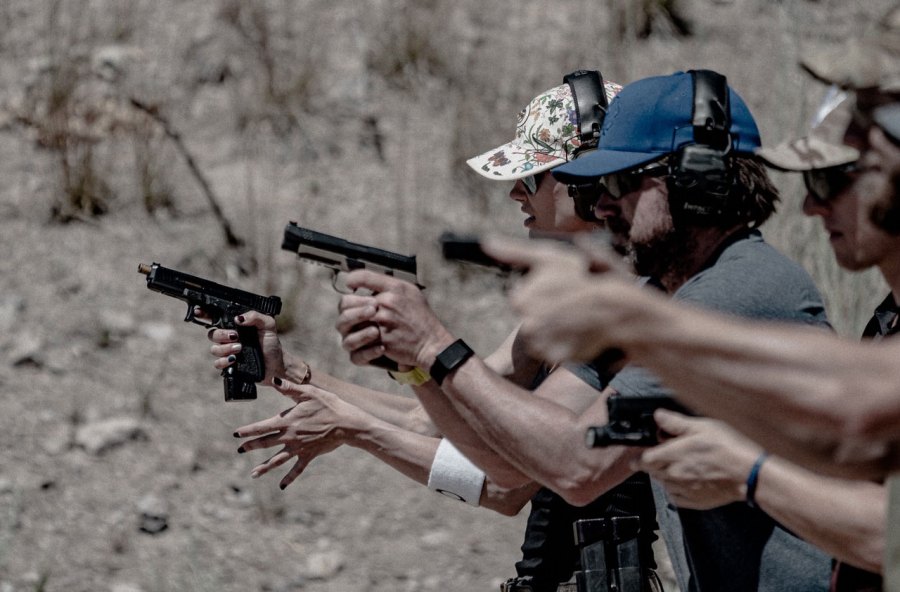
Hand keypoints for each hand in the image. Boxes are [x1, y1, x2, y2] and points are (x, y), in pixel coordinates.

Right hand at [203, 310, 290, 386]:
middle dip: (221, 335)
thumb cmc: (271, 343)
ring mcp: (228, 352)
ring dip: (225, 348)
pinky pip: (217, 364)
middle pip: (212, 333)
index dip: (204, 314)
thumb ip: (255, 317)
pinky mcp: (229, 365)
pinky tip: (235, 359)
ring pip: (214, 349)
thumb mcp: (268, 325)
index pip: (216, 318)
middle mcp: (229, 338)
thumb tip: (238, 318)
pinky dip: (224, 361)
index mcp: (235, 326)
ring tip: (240, 348)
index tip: (198, 312)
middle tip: (236, 336)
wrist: (276, 363)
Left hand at [234, 380, 367, 489]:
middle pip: (266, 443)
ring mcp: (299, 448)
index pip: (262, 427)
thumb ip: (290, 388)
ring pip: (278, 459)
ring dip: (265, 467)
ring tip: (253, 474)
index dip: (248, 431)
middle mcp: (290, 436)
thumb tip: (275, 381)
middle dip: (251, 446)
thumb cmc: (329, 405)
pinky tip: (282, 486)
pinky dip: (289, 477)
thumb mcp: (309, 393)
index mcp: (288, 421)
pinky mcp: (309, 455)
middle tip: (240, 449)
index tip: (236, 434)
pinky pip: (297, 469)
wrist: (346, 424)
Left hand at [335, 270, 454, 368]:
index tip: (350, 285)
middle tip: (352, 312)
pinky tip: (367, 340)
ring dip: (349, 325)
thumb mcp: (411, 293)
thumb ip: (390, 286)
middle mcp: (386, 303)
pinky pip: (356, 341)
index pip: (363, 276)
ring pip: (346, 322)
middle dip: (346, 308)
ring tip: (357, 326)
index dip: (352, 279)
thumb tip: (369, 284)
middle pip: (347, 301)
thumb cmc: (421, 318)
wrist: (431, 343)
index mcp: (394, 288)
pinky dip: (359, 341)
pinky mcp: (379, 340)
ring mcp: (381, 322)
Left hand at [481, 235, 644, 362]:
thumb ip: (514, 251)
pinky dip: (563, 343)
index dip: (541, 291)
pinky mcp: (555, 357)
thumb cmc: (583, 277)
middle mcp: (525, 324)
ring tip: (574, 317)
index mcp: (519, 299)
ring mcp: (540, 343)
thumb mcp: (549, 256)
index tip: (557, 288)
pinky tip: (576, 331)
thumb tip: (486, 243)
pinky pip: (553, 350)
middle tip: (568, 302)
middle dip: (545, 309)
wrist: (616, 308)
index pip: (520, 297)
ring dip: (553, 327)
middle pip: (529, 316)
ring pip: (540, 334)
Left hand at [634, 410, 761, 509]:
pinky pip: (675, 497)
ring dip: (664, 476)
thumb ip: (676, 423)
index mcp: (672, 455)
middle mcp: (673, 474)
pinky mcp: (694, 501)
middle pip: (652, 471)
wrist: (749, 475)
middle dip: (653, 464)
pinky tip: (686, 481)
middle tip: (664, 455)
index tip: (643, 452)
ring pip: (663, 484)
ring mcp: (683, 490)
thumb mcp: (702, 427)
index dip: (641, 455)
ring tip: (679, 466)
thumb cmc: (728, 448)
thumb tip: (658, 416)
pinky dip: (675, 490)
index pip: (643, 459)